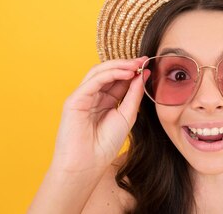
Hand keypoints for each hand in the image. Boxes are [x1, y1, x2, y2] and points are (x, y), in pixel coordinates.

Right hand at [51, 57, 146, 173]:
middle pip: (108, 72)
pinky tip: (125, 73)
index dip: (132, 70)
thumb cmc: (106, 143)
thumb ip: (134, 94)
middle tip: (143, 60)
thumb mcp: (127, 114)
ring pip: (99, 72)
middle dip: (126, 64)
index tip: (148, 64)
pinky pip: (93, 81)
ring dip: (118, 66)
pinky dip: (110, 74)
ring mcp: (83, 96)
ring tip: (136, 64)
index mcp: (105, 100)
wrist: (89, 163)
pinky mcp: (74, 99)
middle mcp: (93, 96)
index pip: (118, 79)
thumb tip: (143, 74)